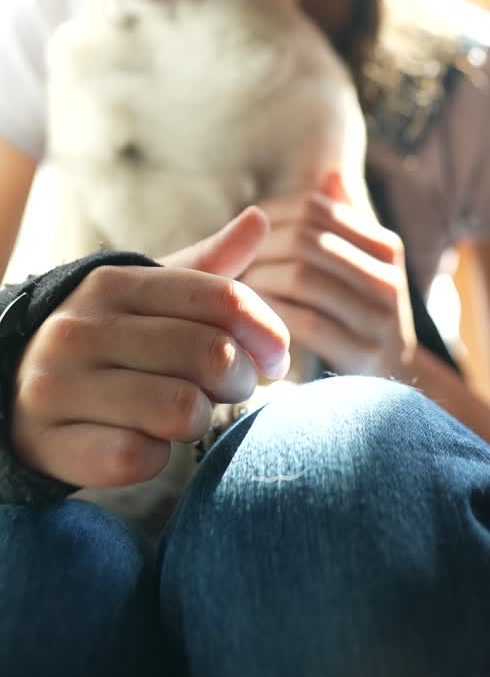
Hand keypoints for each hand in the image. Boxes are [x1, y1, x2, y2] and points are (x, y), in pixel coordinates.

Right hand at [10, 208, 289, 488]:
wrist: (14, 387)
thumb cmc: (109, 339)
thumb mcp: (150, 294)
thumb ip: (208, 265)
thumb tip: (261, 218)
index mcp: (113, 282)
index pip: (219, 297)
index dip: (266, 330)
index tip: (276, 356)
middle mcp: (81, 328)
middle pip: (209, 355)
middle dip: (240, 379)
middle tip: (233, 387)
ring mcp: (59, 386)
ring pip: (179, 409)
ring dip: (201, 419)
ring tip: (190, 413)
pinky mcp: (50, 444)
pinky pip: (138, 458)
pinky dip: (159, 457)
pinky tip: (148, 442)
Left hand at [239, 173, 417, 378]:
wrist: (394, 380)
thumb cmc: (359, 314)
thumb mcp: (360, 266)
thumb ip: (342, 223)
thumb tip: (330, 174)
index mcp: (383, 245)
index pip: (314, 207)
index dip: (269, 216)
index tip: (243, 235)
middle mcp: (387, 275)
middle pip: (305, 240)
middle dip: (259, 250)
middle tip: (231, 265)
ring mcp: (379, 316)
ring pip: (301, 278)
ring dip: (259, 283)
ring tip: (238, 292)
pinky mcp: (362, 353)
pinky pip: (304, 323)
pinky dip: (270, 317)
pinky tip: (253, 322)